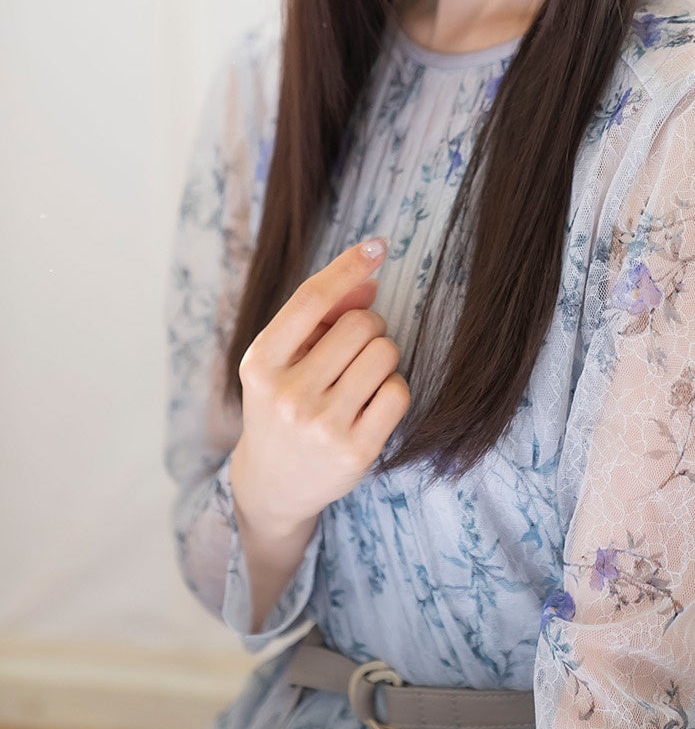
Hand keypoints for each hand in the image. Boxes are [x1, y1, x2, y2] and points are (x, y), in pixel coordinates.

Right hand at [230, 238, 408, 534]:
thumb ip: (321, 315)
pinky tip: (370, 404)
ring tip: (358, 379)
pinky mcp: (355, 451)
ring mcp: (322, 425)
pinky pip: (399, 391)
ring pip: (385, 353)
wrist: (272, 483)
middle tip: (352, 350)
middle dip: (368, 325)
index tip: (378, 245)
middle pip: (362, 323)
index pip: (311, 299)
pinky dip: (392, 390)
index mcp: (261, 362)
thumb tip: (369, 282)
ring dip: (382, 357)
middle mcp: (287, 394)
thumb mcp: (283, 357)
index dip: (348, 266)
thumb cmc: (282, 402)